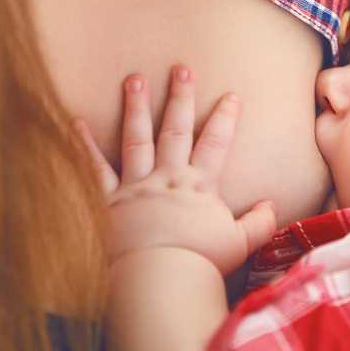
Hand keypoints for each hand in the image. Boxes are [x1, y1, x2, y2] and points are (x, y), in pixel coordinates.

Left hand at [75, 65, 275, 275]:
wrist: (160, 281)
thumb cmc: (200, 264)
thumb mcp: (240, 243)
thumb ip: (258, 222)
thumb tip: (272, 205)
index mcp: (199, 185)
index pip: (215, 143)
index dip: (225, 117)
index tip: (231, 94)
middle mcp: (167, 178)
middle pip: (176, 129)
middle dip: (181, 97)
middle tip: (181, 69)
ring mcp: (136, 187)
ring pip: (137, 139)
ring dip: (137, 107)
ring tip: (134, 79)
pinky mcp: (108, 202)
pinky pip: (94, 170)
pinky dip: (85, 146)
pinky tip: (77, 122)